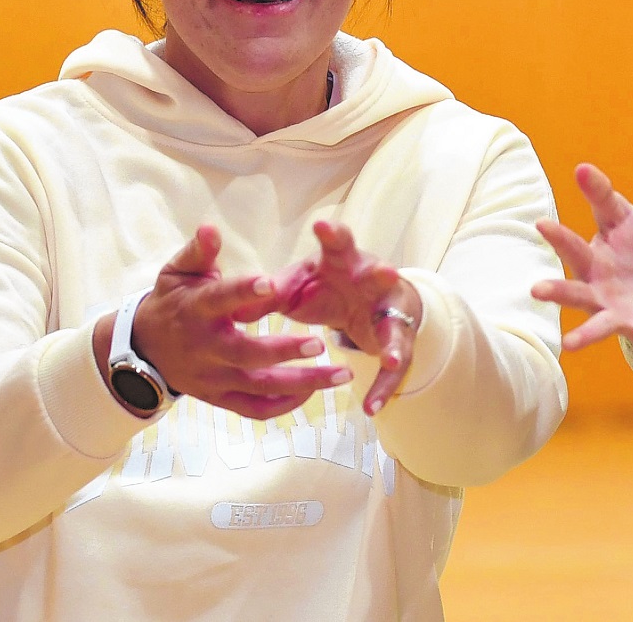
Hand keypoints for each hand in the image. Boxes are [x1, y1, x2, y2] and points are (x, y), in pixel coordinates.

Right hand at [99, 225, 347, 420]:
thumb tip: (210, 228)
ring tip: (342, 374)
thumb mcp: (178, 272)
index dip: (243, 293)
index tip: (272, 284)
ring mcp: (213, 378)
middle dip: (284, 350)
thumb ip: (199, 252)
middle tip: (321, 344)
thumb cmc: (173, 301)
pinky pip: (253, 409)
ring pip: (259, 387)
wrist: (143, 347)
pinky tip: (314, 393)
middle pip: (247, 354)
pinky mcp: (218, 398)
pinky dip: (283, 406)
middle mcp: (205, 348)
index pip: (220, 301)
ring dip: (302, 384)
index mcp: (196, 310)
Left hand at [278, 220, 424, 416]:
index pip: (339, 242)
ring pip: (394, 325)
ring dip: (392, 340)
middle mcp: (373, 281)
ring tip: (387, 357)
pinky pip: (393, 365)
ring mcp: (388, 310)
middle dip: (382, 274)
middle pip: (379, 275)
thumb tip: (235, 307)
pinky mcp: (397, 340)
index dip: (332, 234)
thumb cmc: (328, 284)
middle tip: (385, 270)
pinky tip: (371, 408)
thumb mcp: (298, 285)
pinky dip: (383, 387)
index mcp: (344, 261)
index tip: (321, 224)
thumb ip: (271, 293)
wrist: (372, 298)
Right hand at [528, 163, 632, 385]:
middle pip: (574, 291)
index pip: (573, 247)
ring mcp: (617, 314)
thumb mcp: (624, 218)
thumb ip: (603, 197)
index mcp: (591, 262)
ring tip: (569, 345)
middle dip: (557, 291)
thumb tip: (581, 166)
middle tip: (536, 289)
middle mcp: (597, 292)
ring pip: (599, 324)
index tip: (542, 223)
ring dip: (585, 335)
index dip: (559, 236)